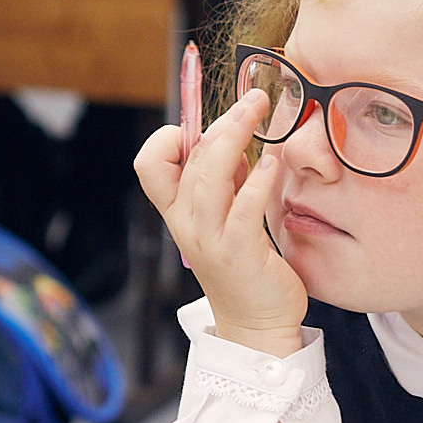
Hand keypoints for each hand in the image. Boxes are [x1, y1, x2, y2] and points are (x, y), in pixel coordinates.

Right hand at [133, 88, 304, 356]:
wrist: (257, 325)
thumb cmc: (245, 266)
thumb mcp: (225, 217)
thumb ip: (227, 180)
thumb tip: (238, 139)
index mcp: (177, 213)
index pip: (149, 165)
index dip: (167, 136)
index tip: (203, 122)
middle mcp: (186, 224)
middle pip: (189, 160)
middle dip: (223, 121)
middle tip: (254, 98)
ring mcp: (210, 240)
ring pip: (209, 177)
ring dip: (236, 137)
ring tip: (260, 114)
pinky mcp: (239, 254)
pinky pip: (243, 209)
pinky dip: (257, 180)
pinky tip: (272, 162)